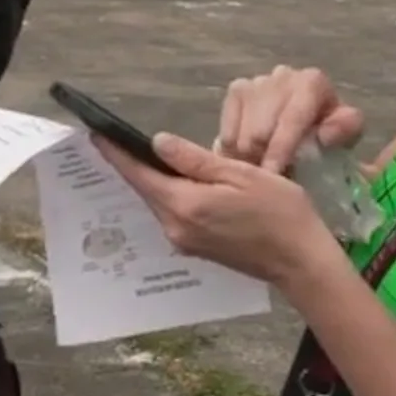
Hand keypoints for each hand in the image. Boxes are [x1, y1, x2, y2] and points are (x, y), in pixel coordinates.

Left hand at [97, 132, 344, 288]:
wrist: (300, 261)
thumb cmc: (280, 211)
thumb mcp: (241, 174)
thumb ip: (196, 160)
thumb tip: (157, 142)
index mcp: (184, 205)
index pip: (138, 174)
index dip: (115, 153)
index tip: (95, 133)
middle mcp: (174, 227)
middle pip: (145, 189)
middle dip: (130, 164)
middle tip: (115, 138)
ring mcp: (183, 241)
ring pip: (158, 202)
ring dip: (151, 180)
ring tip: (143, 154)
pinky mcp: (194, 248)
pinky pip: (172, 213)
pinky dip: (168, 194)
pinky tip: (174, 180)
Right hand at [218, 66, 364, 173]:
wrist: (313, 124)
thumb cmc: (331, 131)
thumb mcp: (348, 132)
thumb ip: (346, 129)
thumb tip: (325, 134)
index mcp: (312, 83)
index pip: (291, 118)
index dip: (280, 148)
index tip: (271, 173)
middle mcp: (282, 76)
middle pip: (261, 127)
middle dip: (261, 158)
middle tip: (266, 182)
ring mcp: (256, 82)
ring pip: (241, 132)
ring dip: (246, 159)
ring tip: (257, 174)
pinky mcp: (236, 90)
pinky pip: (227, 130)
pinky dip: (233, 151)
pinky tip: (246, 162)